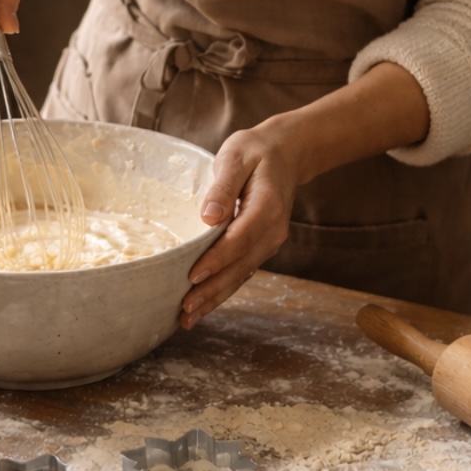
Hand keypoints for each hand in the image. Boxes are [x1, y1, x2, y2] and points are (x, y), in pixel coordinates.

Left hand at [179, 118, 302, 329]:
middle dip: (212, 290)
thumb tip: (208, 217)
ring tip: (187, 318)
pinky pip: (242, 271)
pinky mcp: (261, 246)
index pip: (239, 239)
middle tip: (184, 310)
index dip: (216, 260)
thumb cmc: (255, 152)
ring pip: (241, 275)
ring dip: (215, 297)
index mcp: (268, 207)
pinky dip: (223, 289)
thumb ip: (223, 186)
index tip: (192, 276)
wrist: (286, 153)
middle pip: (240, 266)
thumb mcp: (236, 156)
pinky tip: (203, 305)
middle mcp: (273, 231)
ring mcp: (269, 241)